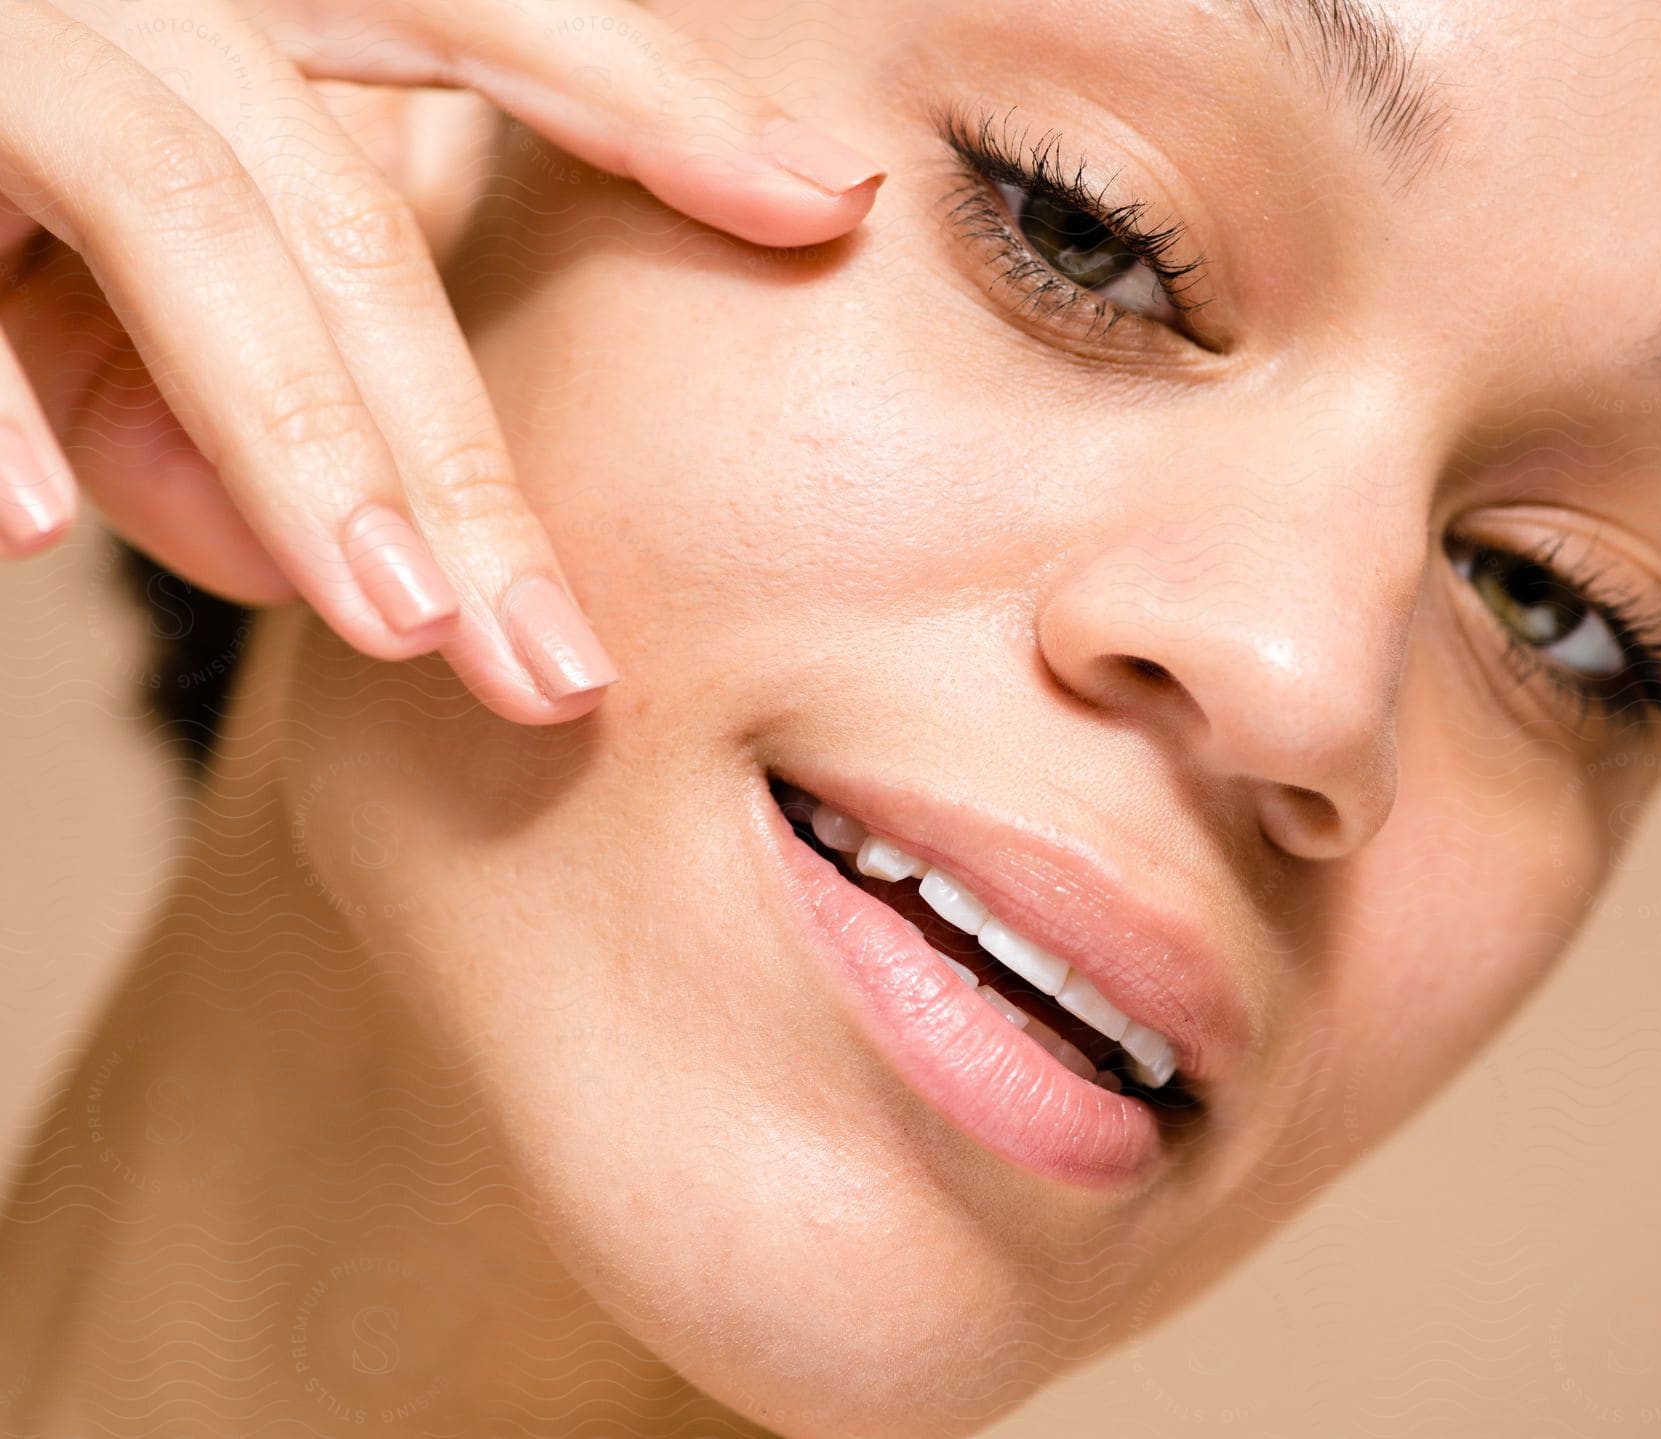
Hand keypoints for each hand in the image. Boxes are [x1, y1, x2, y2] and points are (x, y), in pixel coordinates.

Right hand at [0, 0, 882, 721]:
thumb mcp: (117, 262)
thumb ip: (247, 383)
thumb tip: (336, 571)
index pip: (484, 22)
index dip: (651, 110)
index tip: (824, 202)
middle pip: (352, 218)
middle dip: (457, 453)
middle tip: (556, 668)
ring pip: (189, 219)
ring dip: (296, 434)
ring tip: (394, 619)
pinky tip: (25, 530)